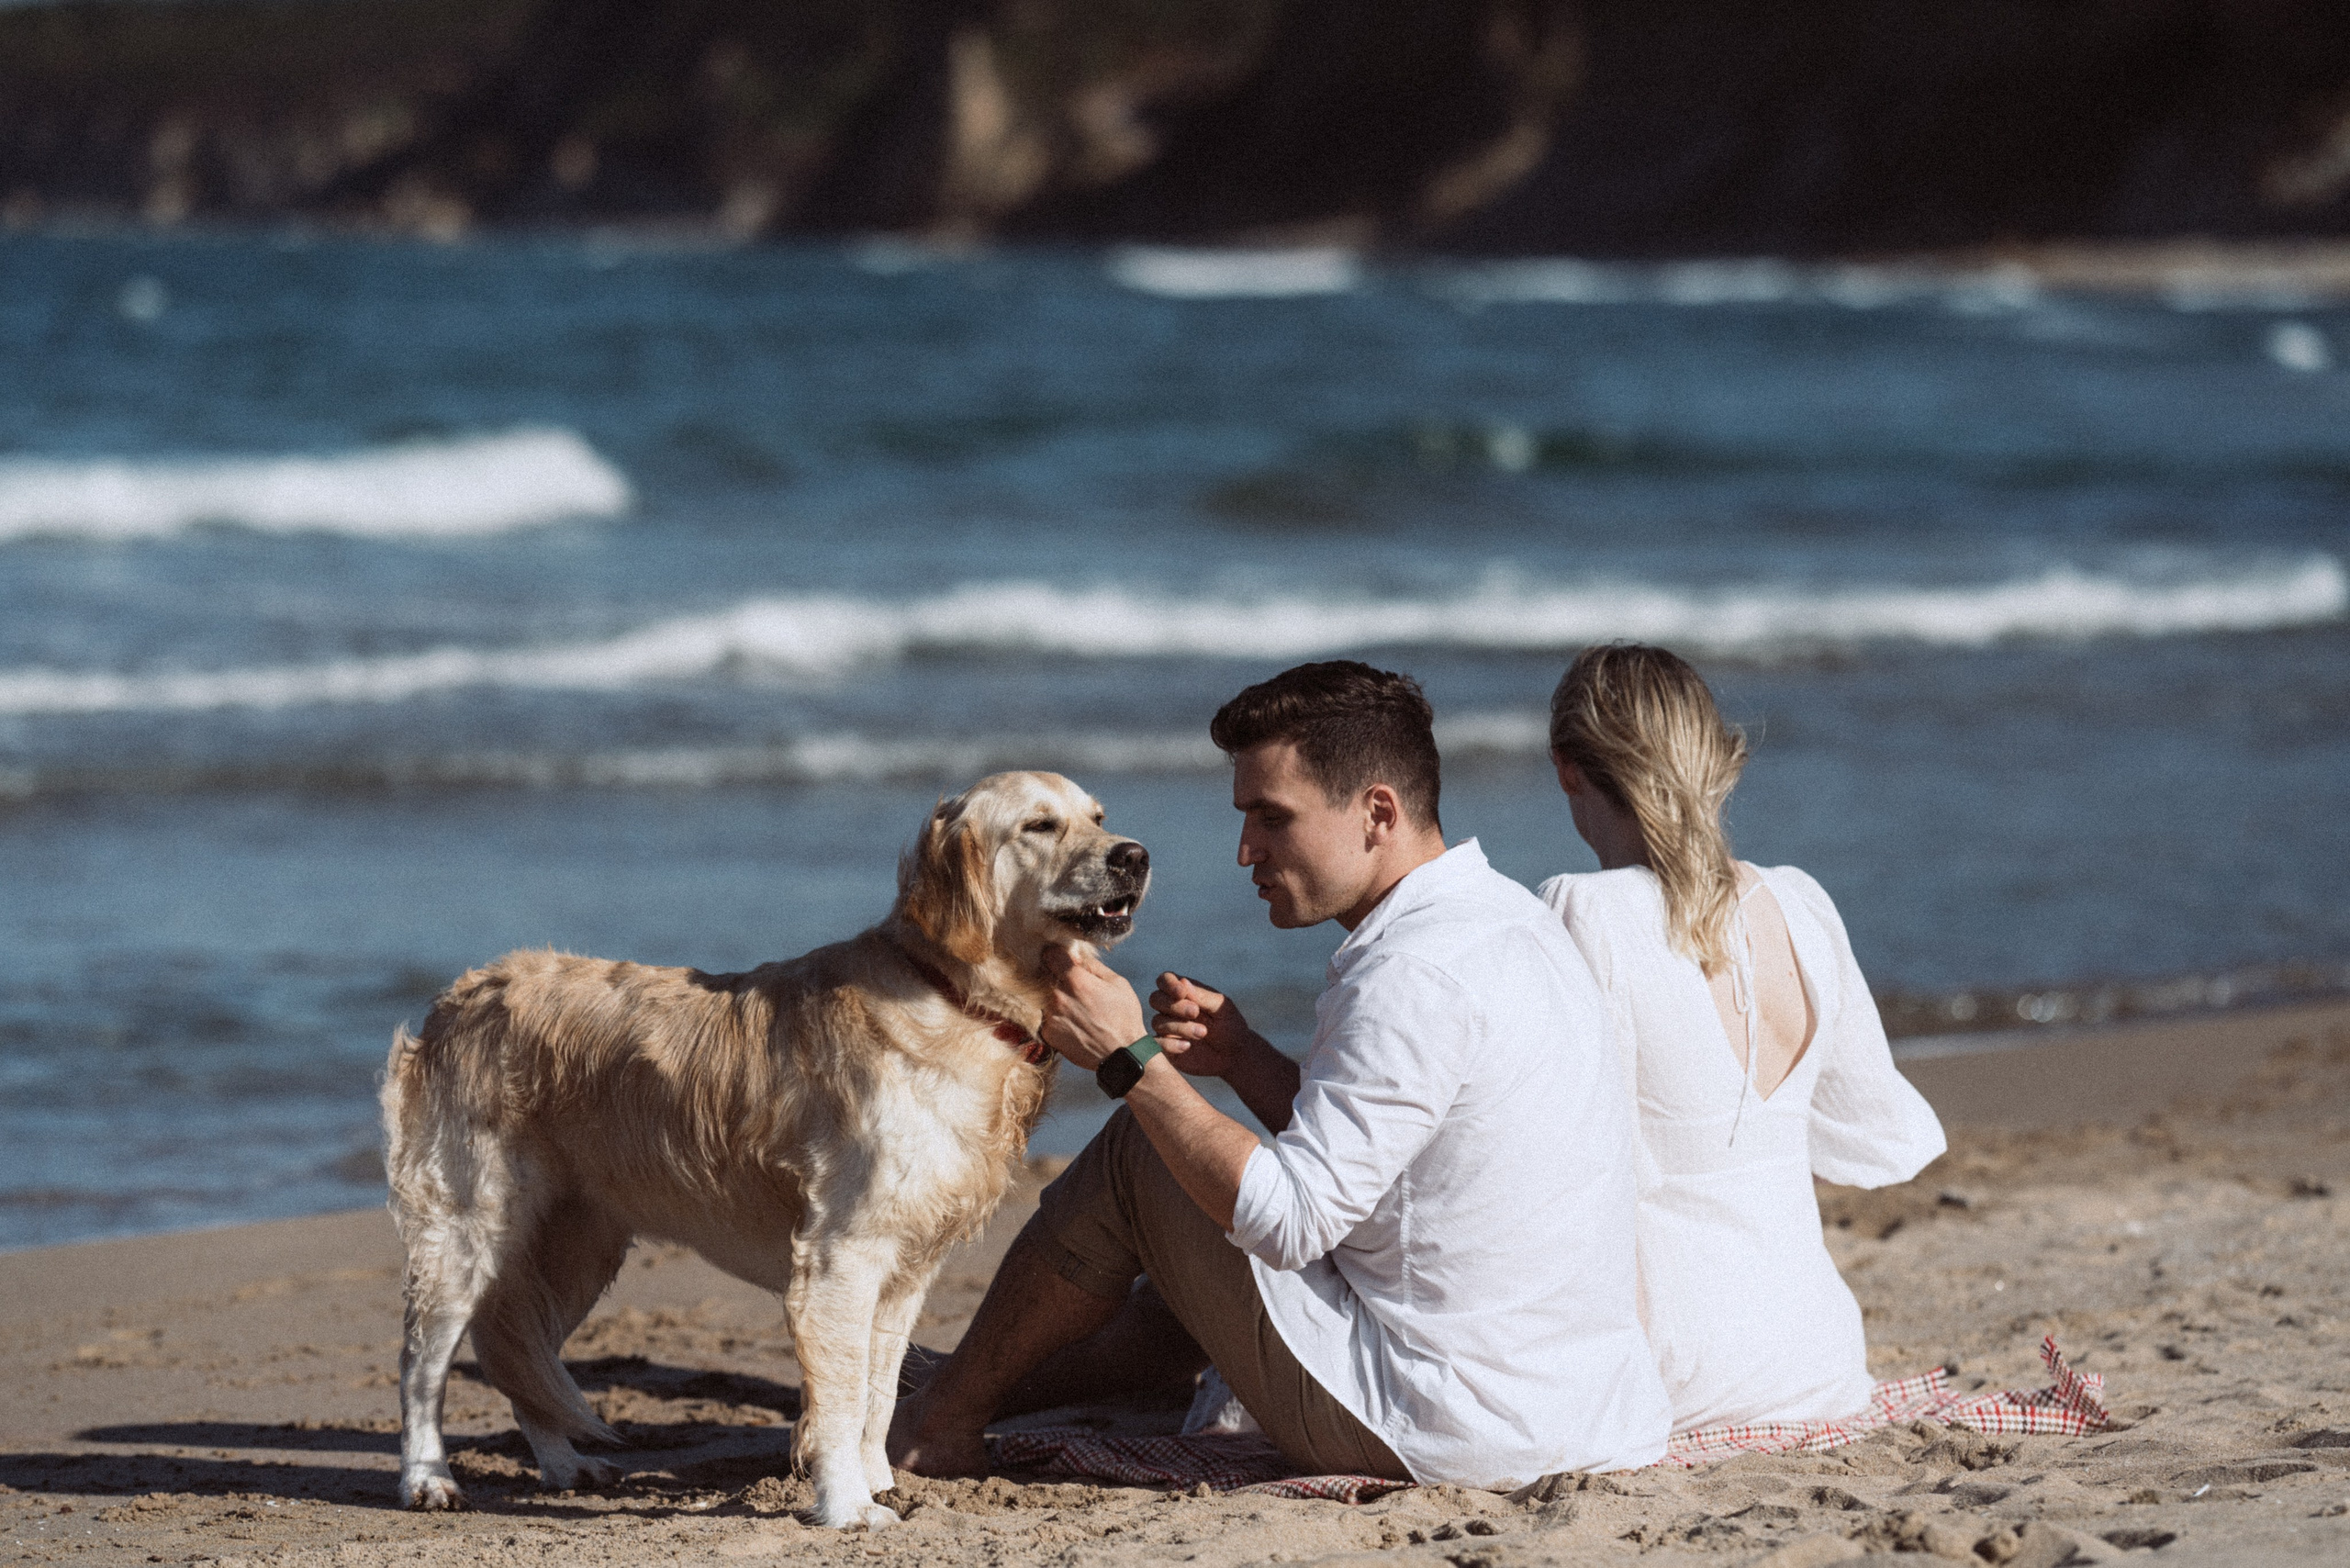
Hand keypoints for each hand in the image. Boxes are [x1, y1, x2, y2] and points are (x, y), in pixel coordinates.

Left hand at [1041, 945, 1144, 1069]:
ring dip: (1054, 997)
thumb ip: (1093, 966)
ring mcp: (1050, 1016)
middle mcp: (1058, 996)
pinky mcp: (1048, 1033)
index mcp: (1075, 979)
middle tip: (1071, 985)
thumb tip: (1077, 956)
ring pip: (1044, 996)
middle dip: (1055, 975)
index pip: (1050, 954)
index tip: (1062, 960)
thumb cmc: (1124, 1017)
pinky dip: (1056, 1017)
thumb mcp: (1117, 983)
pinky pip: (1046, 1017)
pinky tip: (1073, 1023)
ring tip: (1076, 1008)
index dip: (1057, 955)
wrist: (1122, 1054)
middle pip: (1044, 975)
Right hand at [1147, 973, 1255, 1078]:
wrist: (1235, 1056)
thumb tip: (1182, 981)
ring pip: (1157, 1021)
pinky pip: (1156, 1043)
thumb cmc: (1230, 1027)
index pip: (1165, 980)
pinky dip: (1170, 1044)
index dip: (1168, 984)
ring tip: (1203, 1032)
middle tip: (1195, 1012)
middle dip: (1174, 1005)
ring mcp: (1167, 1029)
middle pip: (1155, 999)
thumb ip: (1202, 996)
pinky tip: (1187, 1046)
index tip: (1181, 992)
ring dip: (1179, 1026)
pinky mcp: (1166, 1048)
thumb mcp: (1221, 1008)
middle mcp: (1171, 1009)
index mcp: (1184, 993)